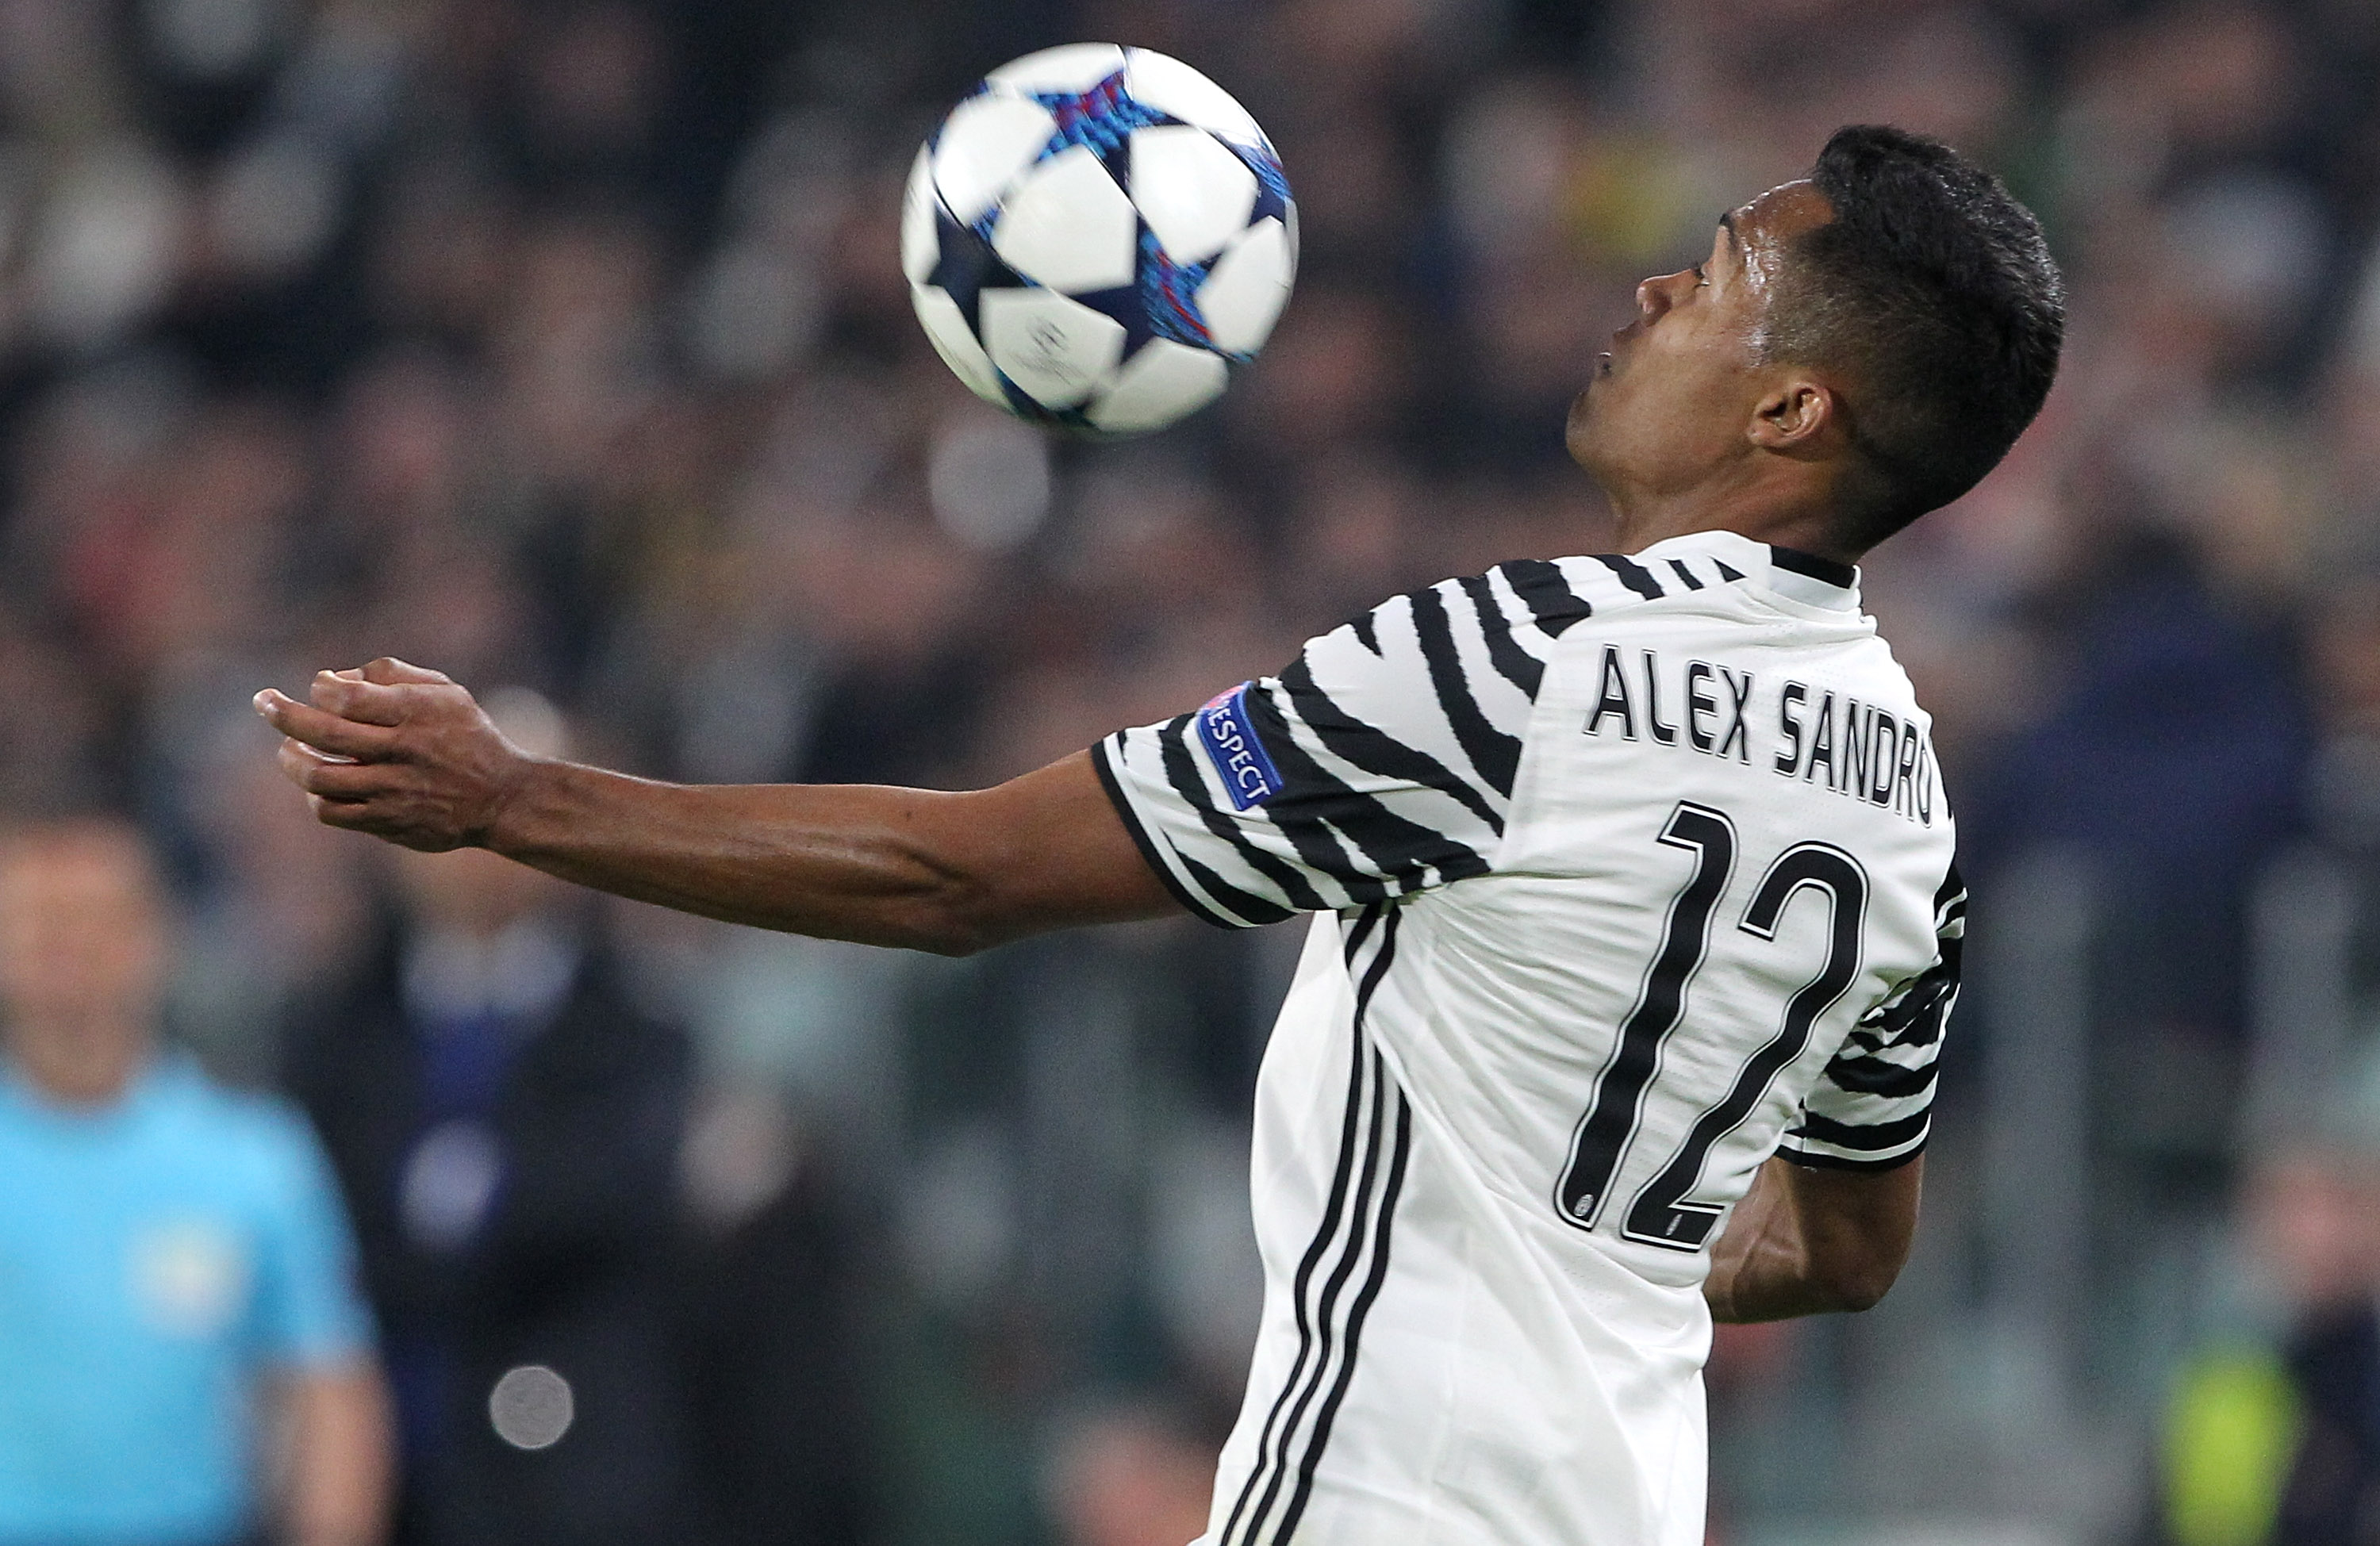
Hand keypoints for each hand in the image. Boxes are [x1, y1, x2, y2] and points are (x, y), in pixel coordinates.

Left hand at [254, 659, 532, 851]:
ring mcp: (395, 790)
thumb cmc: (466, 735)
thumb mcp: (444, 690)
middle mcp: (404, 751)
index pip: (346, 695)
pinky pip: (332, 811)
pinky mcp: (389, 822)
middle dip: (283, 714)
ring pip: (320, 778)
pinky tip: (317, 782)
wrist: (502, 797)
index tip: (321, 685)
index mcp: (417, 712)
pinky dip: (314, 795)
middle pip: (324, 733)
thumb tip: (334, 677)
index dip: (321, 686)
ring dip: (292, 760)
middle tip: (264, 702)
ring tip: (288, 750)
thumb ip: (390, 674)